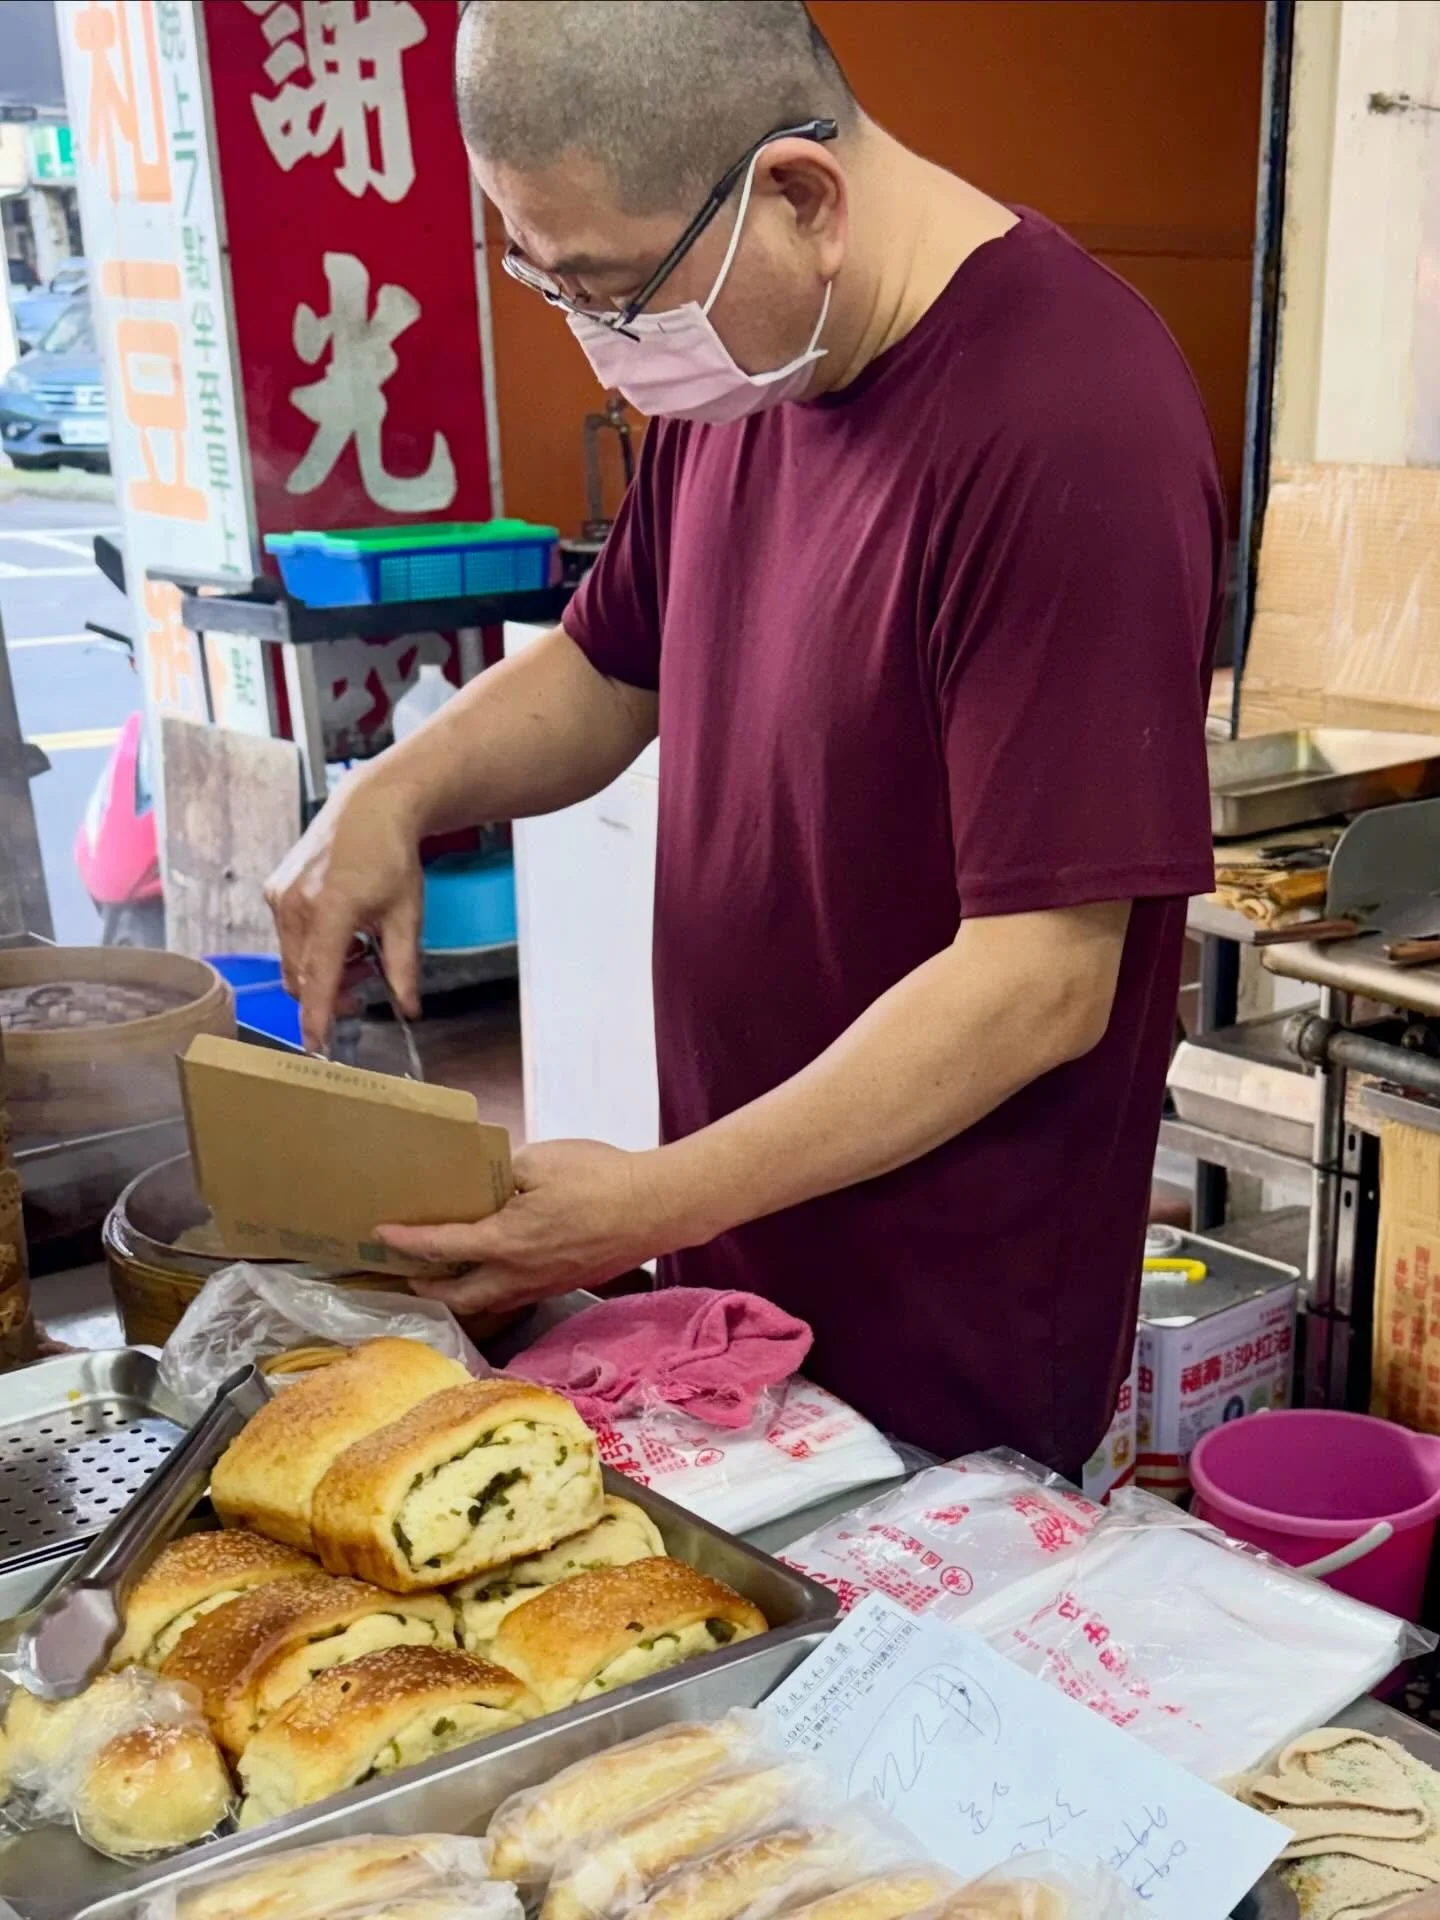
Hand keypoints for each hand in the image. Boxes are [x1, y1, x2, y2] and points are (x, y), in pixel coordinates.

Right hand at [265, 768, 425, 1050]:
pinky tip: (340, 932)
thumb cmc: (390, 856)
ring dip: (322, 971)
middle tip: (366, 985)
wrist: (370, 808)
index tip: (318, 1046)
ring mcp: (280, 898)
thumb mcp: (407, 915)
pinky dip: (311, 948)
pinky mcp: (275, 891)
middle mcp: (295, 906)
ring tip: (358, 951)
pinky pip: (288, 938)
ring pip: (293, 960)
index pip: (319, 980)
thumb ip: (403, 966)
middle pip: (302, 977)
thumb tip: (408, 1007)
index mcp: (331, 911)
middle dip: (330, 994)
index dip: (317, 1019)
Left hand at [377, 1139, 669, 1314]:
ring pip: (489, 1302)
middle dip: (427, 1287)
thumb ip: (502, 1172)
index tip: (381, 1234)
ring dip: (459, 1294)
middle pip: (459, 1296)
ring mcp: (543, 1284)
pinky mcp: (564, 1283)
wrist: (656, 1208)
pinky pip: (516, 1296)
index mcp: (505, 1241)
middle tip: (405, 1273)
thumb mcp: (541, 1160)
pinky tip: (497, 1271)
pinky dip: (493, 1289)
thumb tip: (482, 1181)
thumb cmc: (600, 1178)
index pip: (441, 1246)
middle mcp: (519, 1274)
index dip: (406, 1241)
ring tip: (443, 1278)